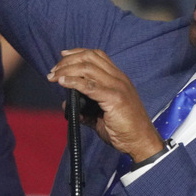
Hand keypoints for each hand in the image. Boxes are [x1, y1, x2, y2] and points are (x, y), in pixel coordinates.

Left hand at [48, 49, 163, 161]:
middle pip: (89, 57)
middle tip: (53, 71)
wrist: (142, 142)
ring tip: (54, 77)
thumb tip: (66, 105)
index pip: (96, 55)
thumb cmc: (124, 130)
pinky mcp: (115, 98)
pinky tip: (63, 83)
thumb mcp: (102, 117)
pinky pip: (90, 86)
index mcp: (118, 78)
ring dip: (66, 70)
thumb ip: (85, 109)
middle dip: (68, 61)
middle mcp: (118, 78)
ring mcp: (117, 87)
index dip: (77, 53)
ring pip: (88, 68)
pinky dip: (73, 81)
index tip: (62, 56)